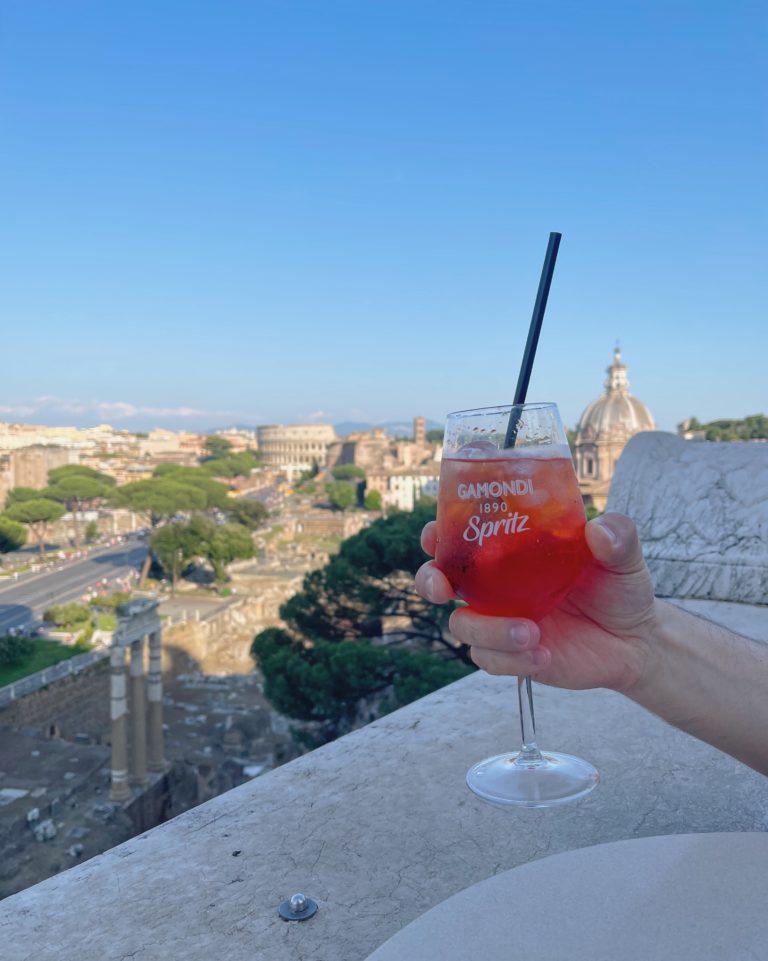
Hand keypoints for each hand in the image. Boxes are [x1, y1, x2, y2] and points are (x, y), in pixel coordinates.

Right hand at [415, 512, 657, 692]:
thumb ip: (616, 536)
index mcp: (509, 552)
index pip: (461, 537)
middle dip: (431, 582)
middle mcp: (496, 585)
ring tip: (531, 633)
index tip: (435, 533)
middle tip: (445, 589)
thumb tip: (598, 529)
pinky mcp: (512, 655)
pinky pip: (490, 660)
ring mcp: (500, 621)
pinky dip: (511, 659)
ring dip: (489, 630)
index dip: (438, 534)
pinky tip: (545, 655)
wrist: (635, 640)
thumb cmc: (618, 587)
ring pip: (463, 625)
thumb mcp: (623, 555)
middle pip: (440, 580)